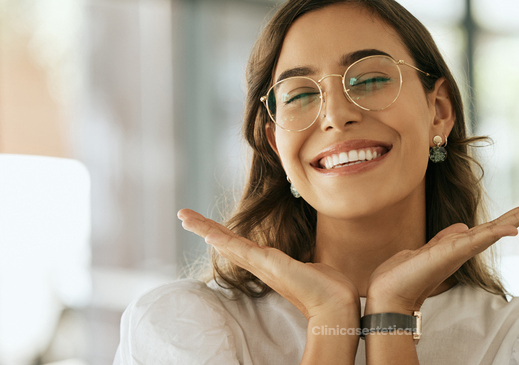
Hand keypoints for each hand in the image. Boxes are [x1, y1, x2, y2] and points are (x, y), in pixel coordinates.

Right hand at [177, 209, 359, 319]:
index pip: (238, 244)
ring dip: (205, 229)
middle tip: (182, 215)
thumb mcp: (311, 266)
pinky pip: (242, 250)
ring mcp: (263, 265)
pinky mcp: (270, 265)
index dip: (220, 233)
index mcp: (268, 263)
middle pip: (225, 242)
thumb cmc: (327, 287)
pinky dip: (224, 241)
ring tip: (185, 217)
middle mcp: (260, 265)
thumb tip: (310, 263)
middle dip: (203, 227)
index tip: (204, 224)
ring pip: (227, 243)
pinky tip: (209, 233)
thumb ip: (304, 262)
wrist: (335, 302)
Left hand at [365, 200, 518, 313]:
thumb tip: (461, 226)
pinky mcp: (452, 253)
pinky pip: (479, 240)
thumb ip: (445, 238)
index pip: (491, 227)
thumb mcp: (428, 248)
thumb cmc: (405, 274)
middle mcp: (464, 248)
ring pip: (494, 231)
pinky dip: (496, 233)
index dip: (511, 217)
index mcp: (460, 245)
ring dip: (518, 219)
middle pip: (499, 227)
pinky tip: (513, 229)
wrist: (388, 291)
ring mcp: (460, 251)